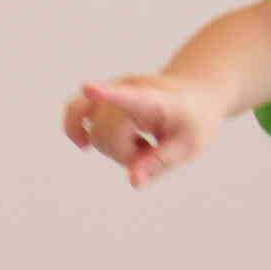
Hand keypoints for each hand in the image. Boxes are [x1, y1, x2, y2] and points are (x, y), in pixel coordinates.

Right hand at [62, 75, 218, 187]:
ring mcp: (112, 89)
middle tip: (150, 150)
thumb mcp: (189, 146)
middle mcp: (128, 88)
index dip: (106, 94)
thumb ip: (160, 163)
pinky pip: (75, 111)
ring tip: (136, 141)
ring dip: (110, 147)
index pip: (129, 97)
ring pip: (92, 130)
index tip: (88, 88)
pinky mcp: (101, 94)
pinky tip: (84, 144)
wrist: (195, 93)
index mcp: (155, 100)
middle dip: (124, 154)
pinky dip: (77, 130)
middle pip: (105, 133)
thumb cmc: (195, 119)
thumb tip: (134, 182)